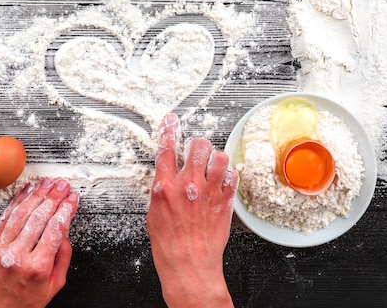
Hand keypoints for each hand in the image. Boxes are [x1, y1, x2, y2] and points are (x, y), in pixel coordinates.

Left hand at [0, 178, 78, 307]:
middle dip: (54, 197)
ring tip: (47, 184)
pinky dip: (16, 202)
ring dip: (36, 195)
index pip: (55, 229)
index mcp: (37, 267)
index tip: (72, 199)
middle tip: (62, 185)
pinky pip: (5, 218)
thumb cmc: (24, 303)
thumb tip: (64, 231)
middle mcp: (18, 256)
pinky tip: (26, 192)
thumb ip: (62, 257)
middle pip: (39, 217)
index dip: (66, 209)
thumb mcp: (54, 285)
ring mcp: (1, 249)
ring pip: (21, 214)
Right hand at [146, 113, 237, 307]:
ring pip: (220, 157)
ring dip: (216, 159)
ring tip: (213, 166)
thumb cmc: (169, 245)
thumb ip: (162, 190)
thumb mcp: (154, 213)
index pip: (166, 149)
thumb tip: (167, 178)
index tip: (171, 121)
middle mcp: (188, 185)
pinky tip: (223, 182)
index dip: (168, 130)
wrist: (188, 265)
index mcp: (165, 187)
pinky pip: (233, 176)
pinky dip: (228, 175)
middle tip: (198, 153)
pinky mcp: (225, 201)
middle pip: (198, 146)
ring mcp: (209, 192)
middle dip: (198, 146)